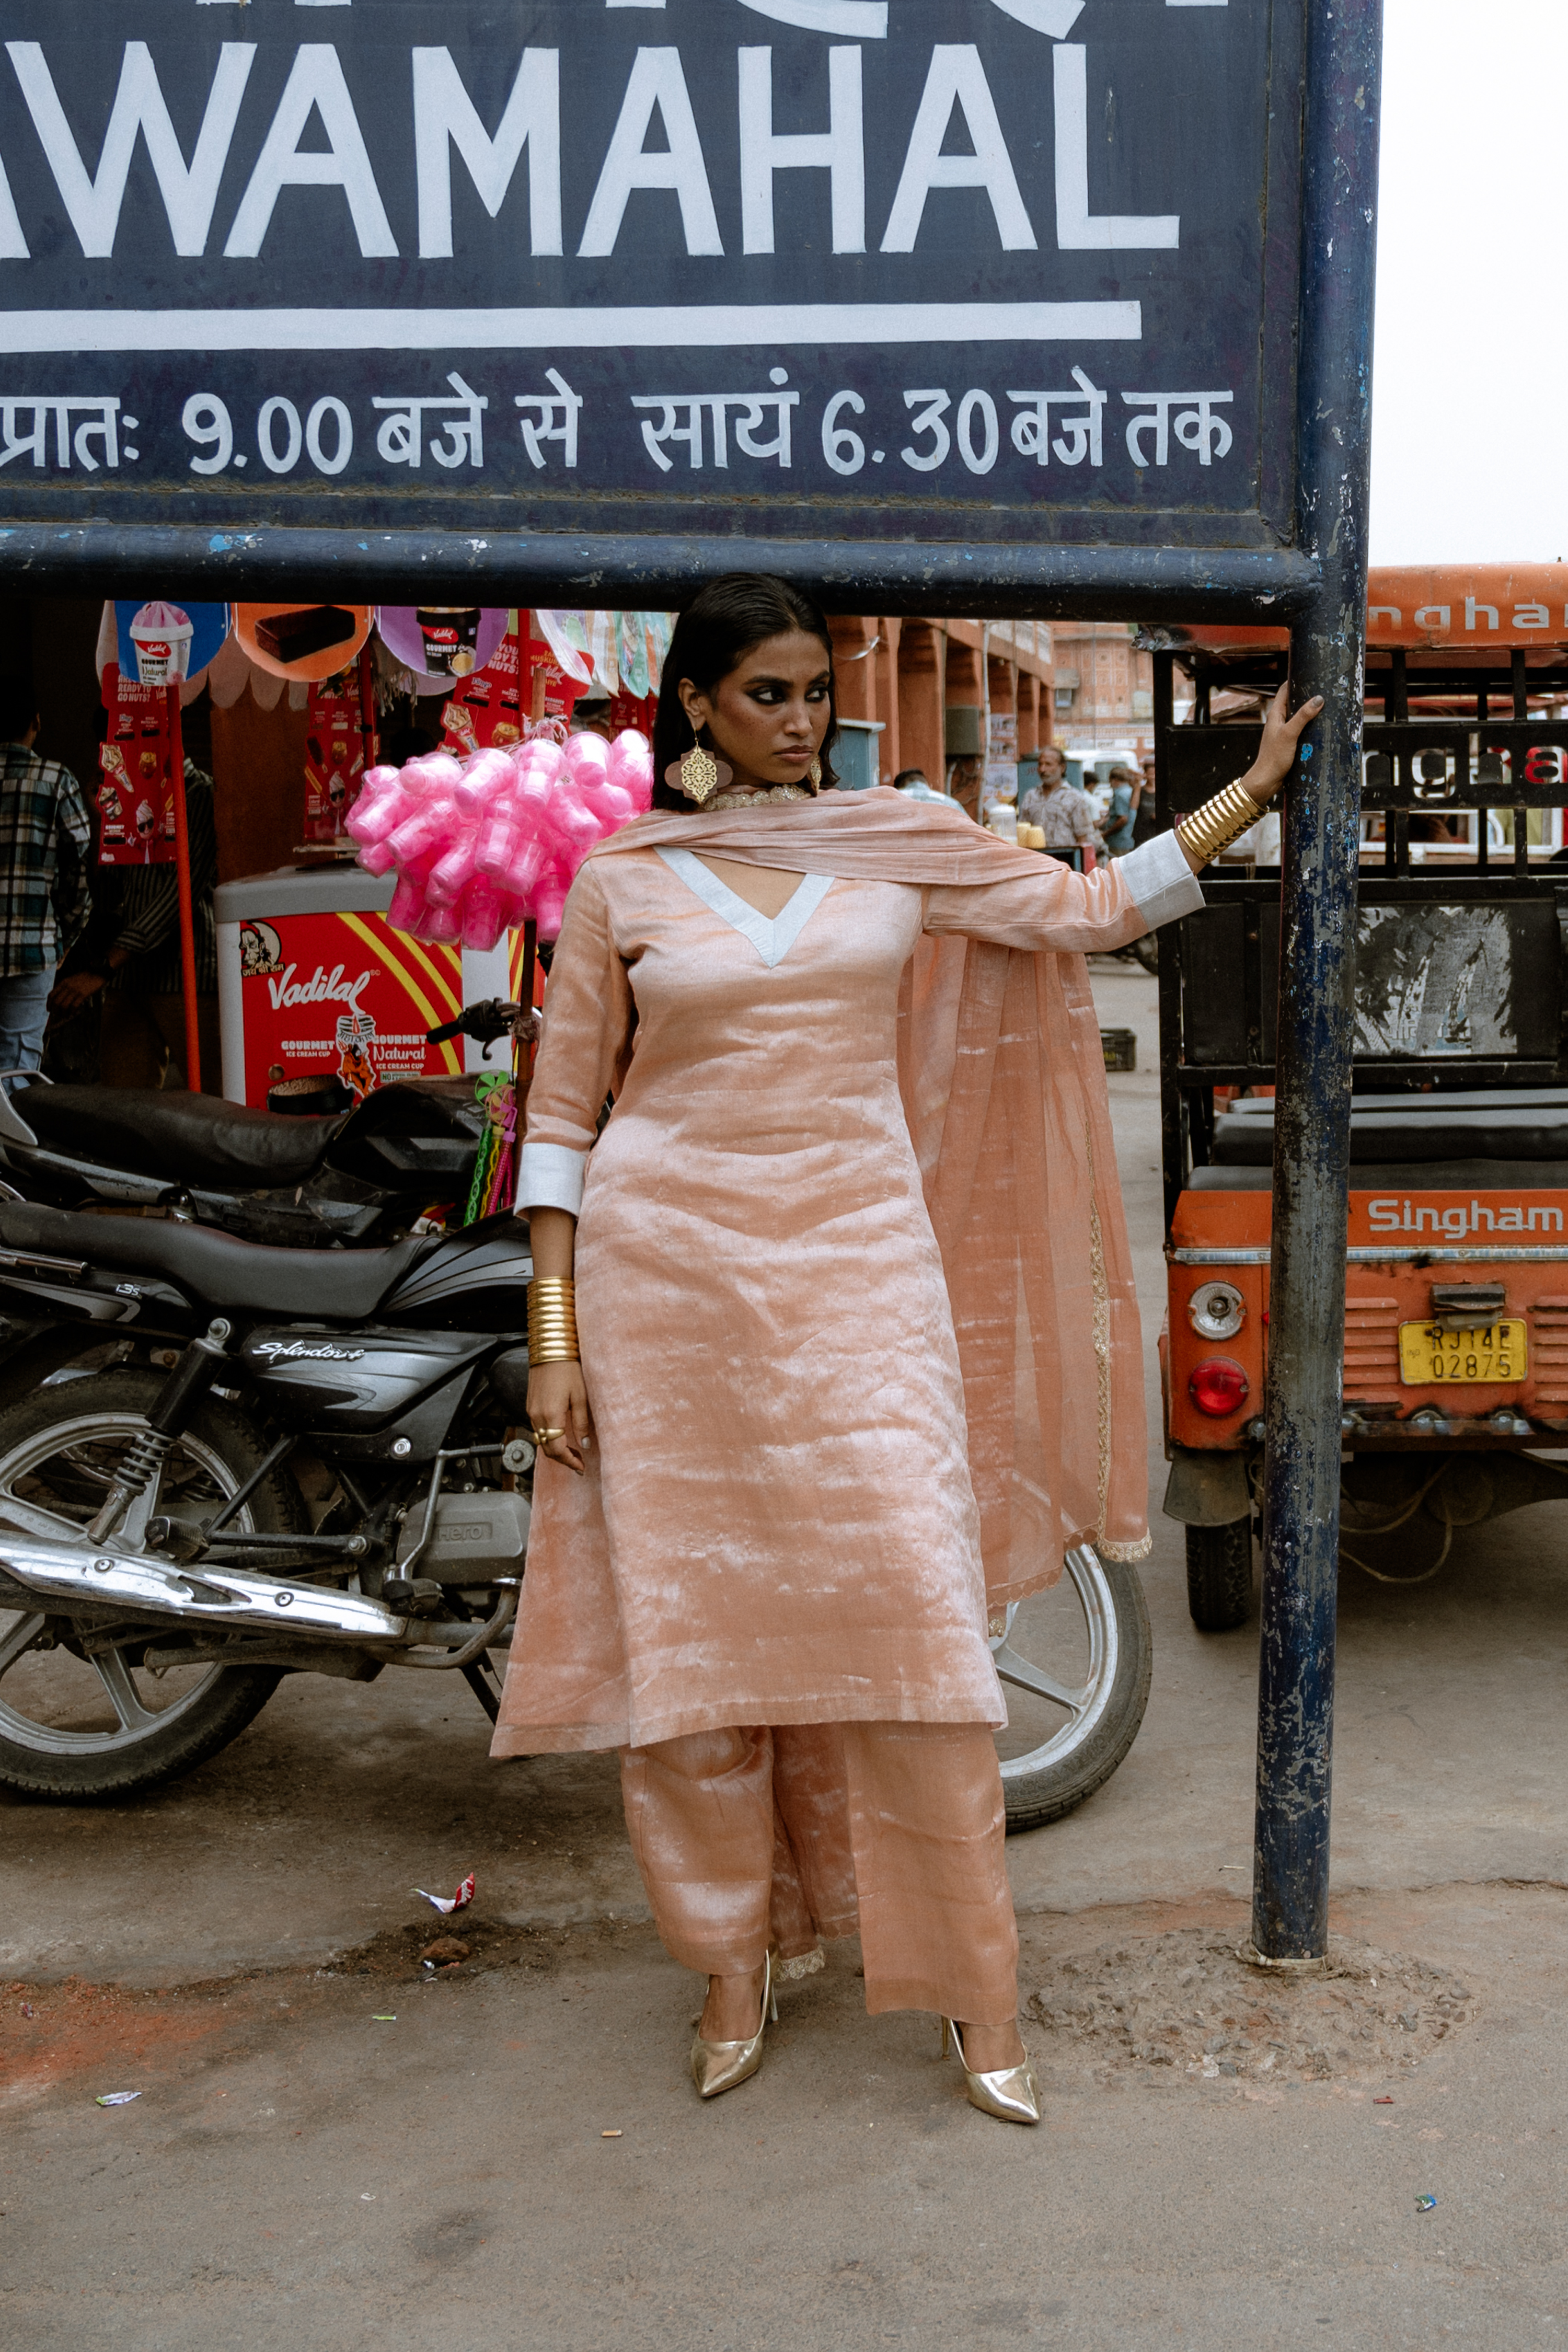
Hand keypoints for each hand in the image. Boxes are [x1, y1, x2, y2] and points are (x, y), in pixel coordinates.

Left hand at [49, 970, 103, 1013]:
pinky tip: (73, 1013)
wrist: (97, 973)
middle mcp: (67, 987)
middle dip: (55, 1011)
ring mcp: (74, 991)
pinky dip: (72, 1011)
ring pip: (64, 1005)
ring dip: (63, 1013)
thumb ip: (65, 987)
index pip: (51, 995)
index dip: (49, 1004)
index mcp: (63, 983)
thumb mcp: (71, 980)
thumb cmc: (85, 977)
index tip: (49, 1009)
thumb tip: (60, 998)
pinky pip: (74, 1005)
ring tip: (65, 1016)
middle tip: (58, 1015)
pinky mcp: (82, 994)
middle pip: (56, 1002)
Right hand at [526, 1360, 592, 1475]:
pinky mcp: (530, 1405)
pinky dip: (549, 1438)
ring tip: (573, 1451)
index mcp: (550, 1415)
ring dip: (556, 1449)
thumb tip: (585, 1444)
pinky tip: (561, 1436)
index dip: (569, 1461)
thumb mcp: (581, 1397)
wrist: (550, 1348)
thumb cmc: (567, 1367)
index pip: (557, 1449)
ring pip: (541, 1440)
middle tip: (579, 1463)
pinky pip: (538, 1429)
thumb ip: (581, 1423)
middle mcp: (537, 1415)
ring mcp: (531, 1410)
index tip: (580, 1467)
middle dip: (563, 1459)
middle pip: (547, 1449)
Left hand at [1243, 682, 1325, 805]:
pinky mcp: (1288, 742)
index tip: (1309, 673)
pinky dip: (1309, 725)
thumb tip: (1318, 699)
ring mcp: (1283, 732)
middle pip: (1293, 702)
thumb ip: (1303, 716)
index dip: (1295, 680)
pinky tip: (1319, 727)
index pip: (1284, 690)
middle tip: (1323, 688)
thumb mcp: (1290, 734)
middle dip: (1306, 695)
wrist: (1266, 780)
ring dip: (1309, 711)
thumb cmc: (1273, 758)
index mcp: (1275, 714)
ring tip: (1325, 705)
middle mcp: (1278, 721)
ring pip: (1298, 716)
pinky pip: (1300, 729)